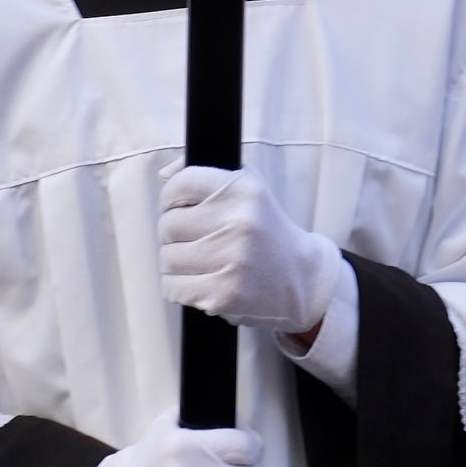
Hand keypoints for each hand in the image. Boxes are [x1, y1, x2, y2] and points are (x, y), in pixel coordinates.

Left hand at [159, 165, 339, 339]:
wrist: (301, 277)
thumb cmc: (265, 229)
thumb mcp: (248, 187)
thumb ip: (205, 173)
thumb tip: (164, 174)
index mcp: (243, 190)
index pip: (180, 185)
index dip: (169, 198)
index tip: (177, 208)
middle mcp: (239, 223)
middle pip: (168, 225)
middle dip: (172, 234)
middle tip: (192, 240)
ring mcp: (233, 260)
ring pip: (167, 258)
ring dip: (174, 263)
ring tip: (197, 262)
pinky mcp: (225, 294)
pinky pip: (173, 288)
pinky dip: (177, 287)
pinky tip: (198, 281)